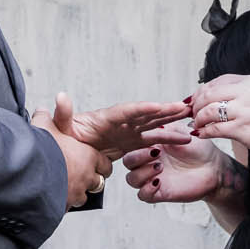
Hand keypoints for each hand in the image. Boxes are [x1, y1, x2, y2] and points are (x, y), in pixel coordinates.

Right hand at [33, 93, 114, 207]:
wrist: (29, 173)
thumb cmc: (41, 149)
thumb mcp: (43, 126)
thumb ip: (45, 117)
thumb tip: (42, 111)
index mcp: (87, 156)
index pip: (105, 164)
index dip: (100, 163)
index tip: (94, 163)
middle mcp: (86, 177)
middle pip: (98, 182)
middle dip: (90, 180)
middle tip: (79, 176)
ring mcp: (76, 194)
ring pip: (84, 197)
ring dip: (76, 193)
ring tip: (64, 187)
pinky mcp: (64, 207)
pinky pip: (67, 207)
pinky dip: (62, 204)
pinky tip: (52, 198)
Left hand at [59, 96, 198, 158]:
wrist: (68, 150)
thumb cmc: (64, 138)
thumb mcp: (61, 127)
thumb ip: (62, 114)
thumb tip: (60, 97)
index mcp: (105, 118)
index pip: (125, 112)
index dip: (142, 109)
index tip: (158, 106)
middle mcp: (120, 122)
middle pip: (145, 114)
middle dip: (164, 110)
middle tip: (183, 106)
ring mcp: (127, 131)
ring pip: (152, 123)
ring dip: (170, 120)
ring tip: (189, 117)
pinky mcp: (131, 142)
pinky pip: (152, 138)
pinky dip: (167, 137)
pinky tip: (183, 138)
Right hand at [123, 124, 227, 203]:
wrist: (214, 167)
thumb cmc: (199, 148)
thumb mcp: (180, 132)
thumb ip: (164, 127)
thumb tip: (150, 116)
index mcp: (150, 146)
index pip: (132, 145)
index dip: (137, 143)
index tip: (152, 141)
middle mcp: (148, 162)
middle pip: (128, 162)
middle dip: (137, 157)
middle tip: (156, 153)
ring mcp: (152, 178)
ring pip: (132, 179)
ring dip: (142, 173)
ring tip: (160, 166)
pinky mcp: (159, 193)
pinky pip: (143, 195)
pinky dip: (147, 189)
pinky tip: (158, 181)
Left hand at [188, 74, 249, 159]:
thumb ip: (240, 92)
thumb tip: (214, 96)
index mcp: (248, 82)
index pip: (216, 81)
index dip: (201, 91)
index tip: (195, 100)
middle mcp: (244, 93)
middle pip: (208, 94)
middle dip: (196, 104)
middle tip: (191, 113)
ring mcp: (243, 111)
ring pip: (208, 111)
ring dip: (198, 118)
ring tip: (196, 124)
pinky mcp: (243, 129)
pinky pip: (215, 129)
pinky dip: (204, 131)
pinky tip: (202, 134)